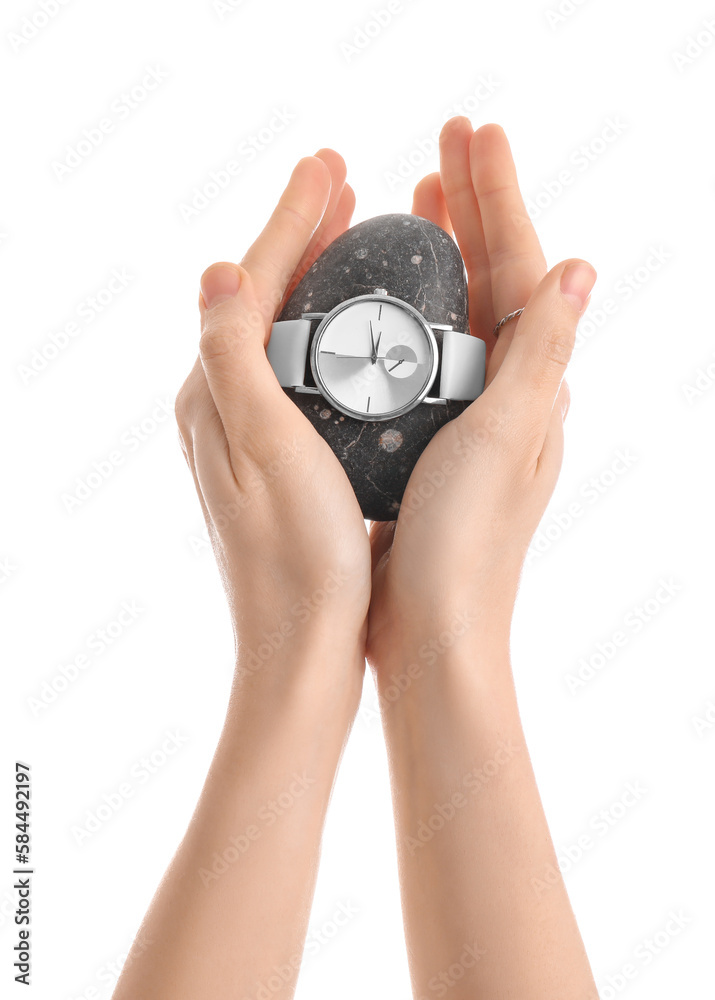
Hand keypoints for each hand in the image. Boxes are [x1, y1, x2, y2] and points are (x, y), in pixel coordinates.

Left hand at [175, 152, 370, 694]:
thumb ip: (233, 358)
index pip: (248, 285)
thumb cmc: (298, 559)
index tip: (332, 167)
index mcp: (211, 396)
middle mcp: (217, 408)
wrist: (303, 646)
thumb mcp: (265, 448)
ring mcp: (244, 435)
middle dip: (298, 235)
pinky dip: (323, 329)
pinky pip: (295, 369)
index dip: (291, 220)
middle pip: (257, 298)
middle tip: (341, 182)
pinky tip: (356, 326)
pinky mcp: (274, 459)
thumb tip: (218, 269)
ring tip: (350, 234)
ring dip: (312, 276)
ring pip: (278, 331)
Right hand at [367, 119, 596, 665]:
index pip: (522, 267)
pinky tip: (379, 297)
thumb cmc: (467, 548)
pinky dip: (405, 314)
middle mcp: (507, 396)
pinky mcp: (427, 442)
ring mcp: (466, 418)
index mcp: (532, 388)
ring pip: (455, 315)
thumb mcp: (507, 440)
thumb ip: (540, 355)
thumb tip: (580, 266)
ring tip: (414, 202)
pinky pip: (421, 359)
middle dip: (471, 207)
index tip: (472, 135)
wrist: (431, 631)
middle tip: (441, 145)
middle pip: (492, 279)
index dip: (499, 196)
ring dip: (440, 254)